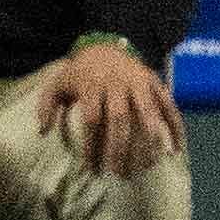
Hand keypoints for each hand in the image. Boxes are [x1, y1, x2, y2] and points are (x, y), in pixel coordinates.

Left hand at [33, 42, 183, 179]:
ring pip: (148, 113)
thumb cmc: (80, 73)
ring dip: (149, 140)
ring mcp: (141, 83)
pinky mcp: (157, 83)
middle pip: (120, 119)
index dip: (92, 144)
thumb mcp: (56, 85)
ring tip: (147, 165)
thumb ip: (46, 106)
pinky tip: (176, 149)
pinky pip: (170, 106)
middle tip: (118, 173)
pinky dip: (176, 127)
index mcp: (93, 85)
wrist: (105, 47)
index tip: (92, 167)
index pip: (93, 119)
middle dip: (119, 148)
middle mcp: (119, 84)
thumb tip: (43, 132)